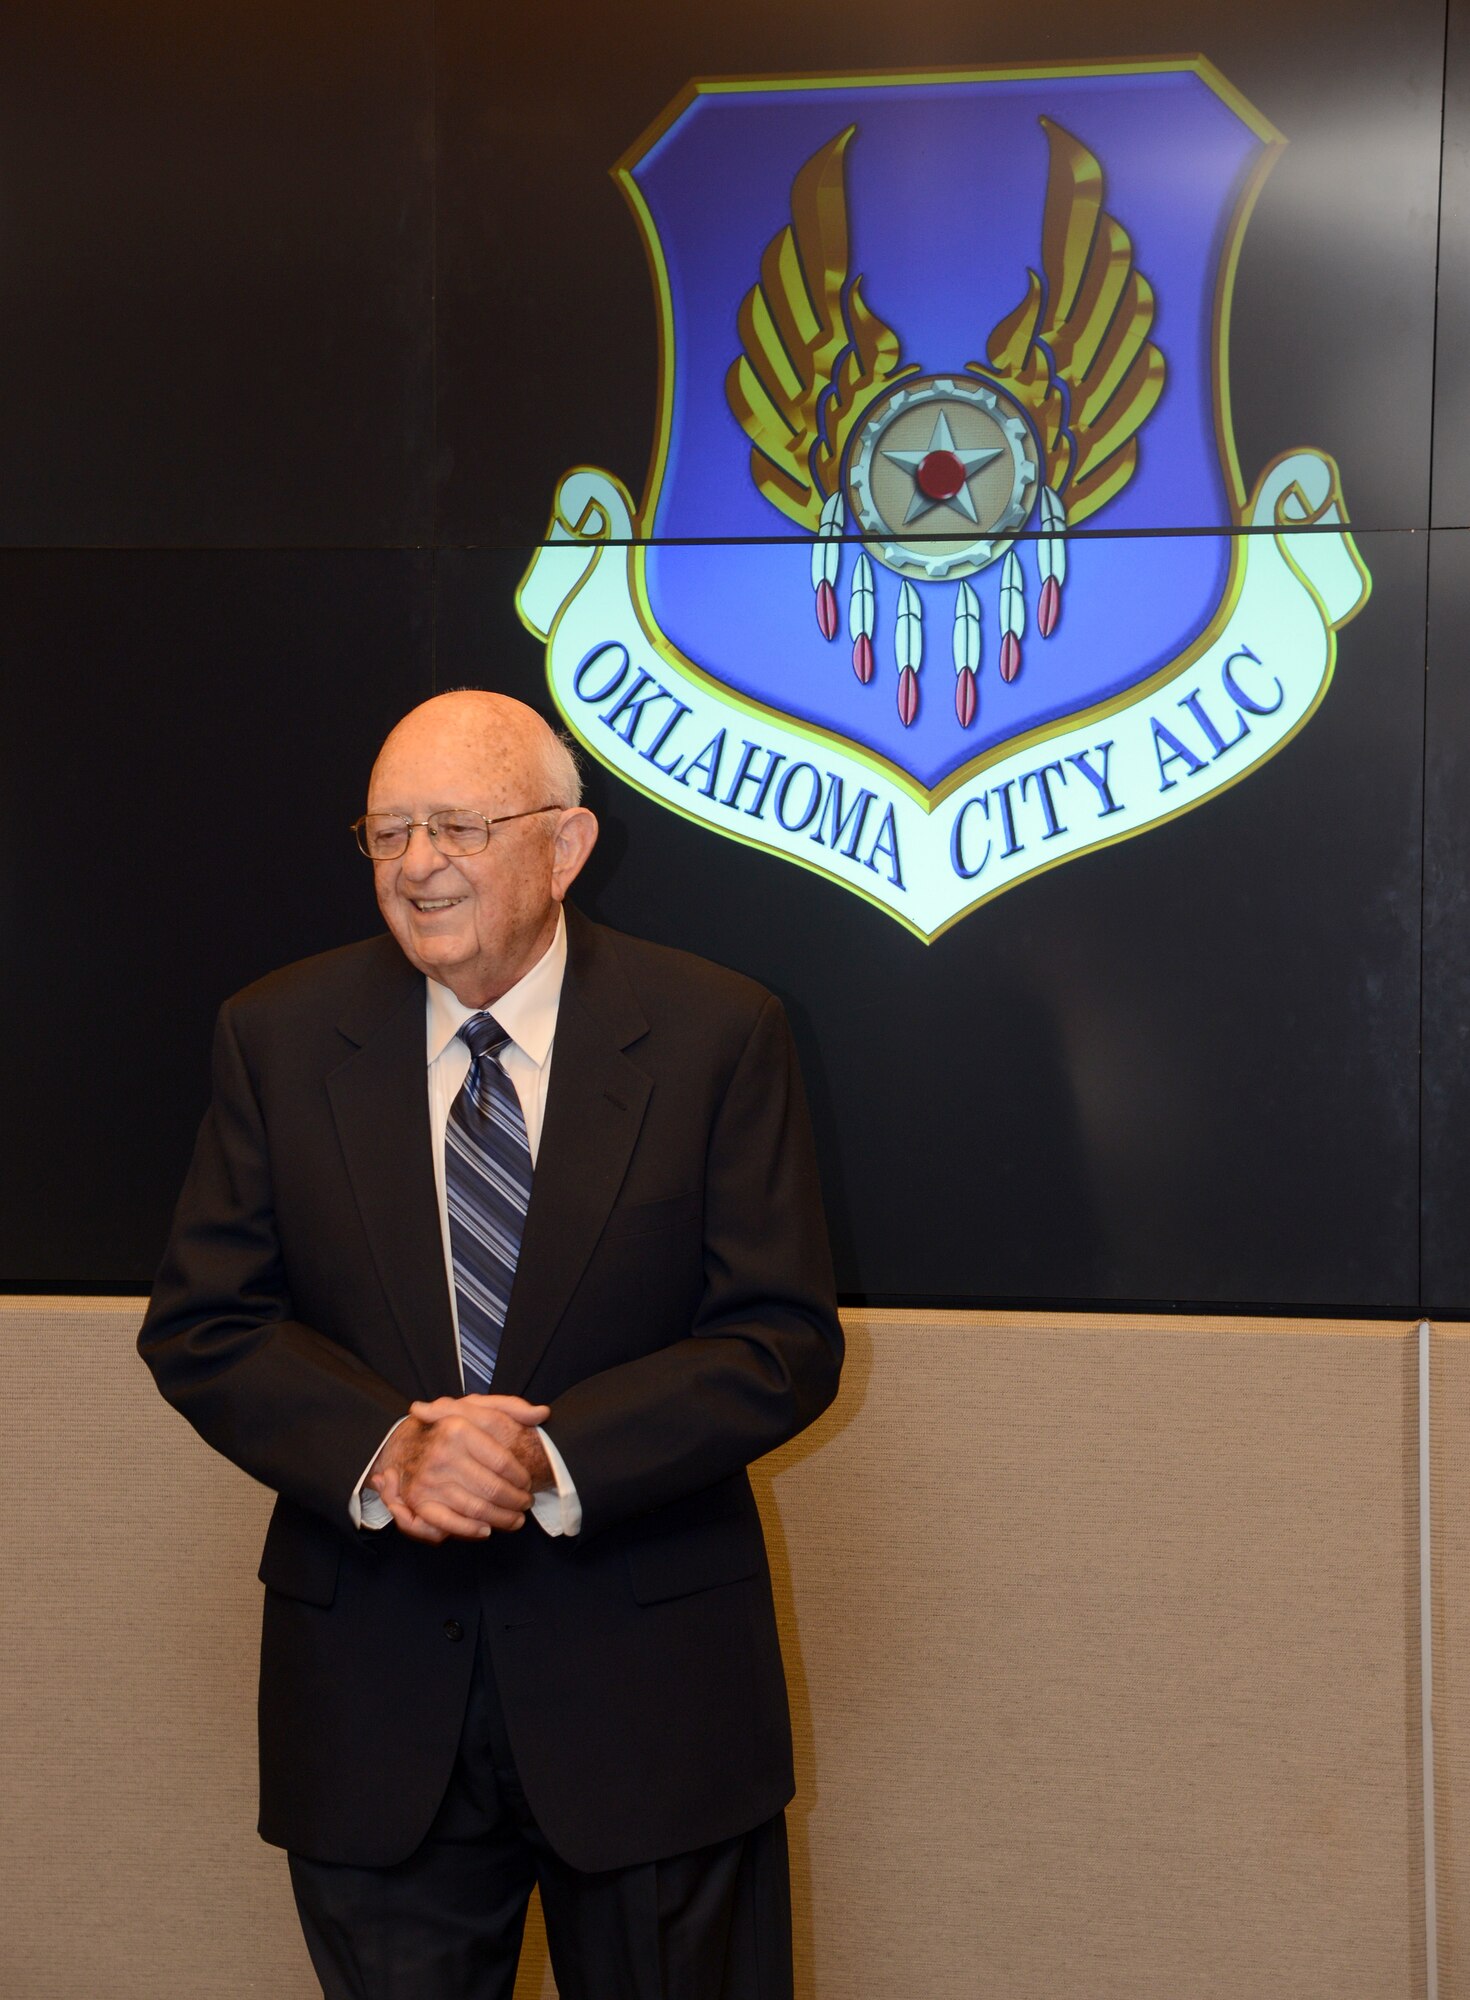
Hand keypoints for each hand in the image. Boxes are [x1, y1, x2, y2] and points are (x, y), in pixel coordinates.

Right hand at [368, 1394, 550, 1542]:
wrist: (404, 1442)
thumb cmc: (451, 1426)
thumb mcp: (478, 1407)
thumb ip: (512, 1407)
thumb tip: (542, 1413)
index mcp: (459, 1428)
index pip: (503, 1462)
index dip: (522, 1478)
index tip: (528, 1483)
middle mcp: (442, 1453)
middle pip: (493, 1488)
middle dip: (516, 1501)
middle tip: (525, 1504)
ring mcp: (429, 1478)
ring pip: (477, 1508)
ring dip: (502, 1518)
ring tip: (516, 1519)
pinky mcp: (418, 1500)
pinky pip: (449, 1522)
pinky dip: (470, 1530)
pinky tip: (487, 1530)